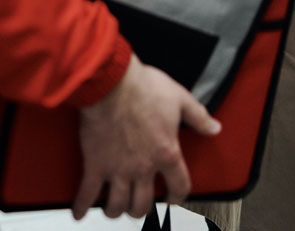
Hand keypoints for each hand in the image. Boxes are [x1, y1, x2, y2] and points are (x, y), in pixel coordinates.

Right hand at [73, 55, 220, 219]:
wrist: (112, 81)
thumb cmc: (144, 86)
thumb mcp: (179, 98)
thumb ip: (199, 117)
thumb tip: (215, 128)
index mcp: (166, 153)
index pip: (179, 187)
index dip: (177, 196)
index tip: (172, 197)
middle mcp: (143, 168)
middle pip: (143, 205)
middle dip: (142, 208)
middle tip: (139, 203)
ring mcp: (117, 169)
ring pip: (118, 206)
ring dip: (117, 209)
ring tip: (115, 206)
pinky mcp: (94, 164)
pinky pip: (87, 194)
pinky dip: (81, 207)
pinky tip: (79, 212)